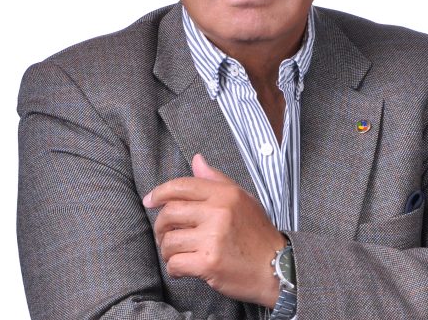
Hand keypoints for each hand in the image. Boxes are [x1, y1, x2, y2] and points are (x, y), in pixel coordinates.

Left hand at [143, 154, 285, 307]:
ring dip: (167, 249)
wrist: (277, 267)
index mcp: (225, 193)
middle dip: (161, 225)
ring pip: (169, 240)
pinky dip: (173, 268)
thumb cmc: (257, 233)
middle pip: (170, 212)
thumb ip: (216, 180)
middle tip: (165, 234)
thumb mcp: (242, 199)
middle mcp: (218, 211)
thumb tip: (196, 159)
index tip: (150, 200)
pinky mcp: (209, 262)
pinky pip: (175, 263)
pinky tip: (182, 268)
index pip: (182, 186)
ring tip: (177, 253)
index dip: (160, 192)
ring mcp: (213, 237)